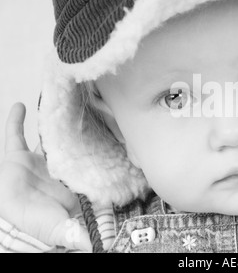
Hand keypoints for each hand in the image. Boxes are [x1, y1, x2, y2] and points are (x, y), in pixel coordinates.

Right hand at [0, 103, 91, 250]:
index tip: (115, 140)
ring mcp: (38, 159)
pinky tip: (21, 106)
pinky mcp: (17, 155)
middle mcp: (60, 166)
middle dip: (86, 131)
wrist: (4, 208)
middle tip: (99, 110)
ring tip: (67, 102)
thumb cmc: (32, 219)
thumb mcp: (59, 229)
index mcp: (72, 181)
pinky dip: (16, 120)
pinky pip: (15, 134)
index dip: (103, 155)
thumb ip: (79, 234)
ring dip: (57, 121)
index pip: (92, 166)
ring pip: (52, 135)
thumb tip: (103, 244)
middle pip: (76, 145)